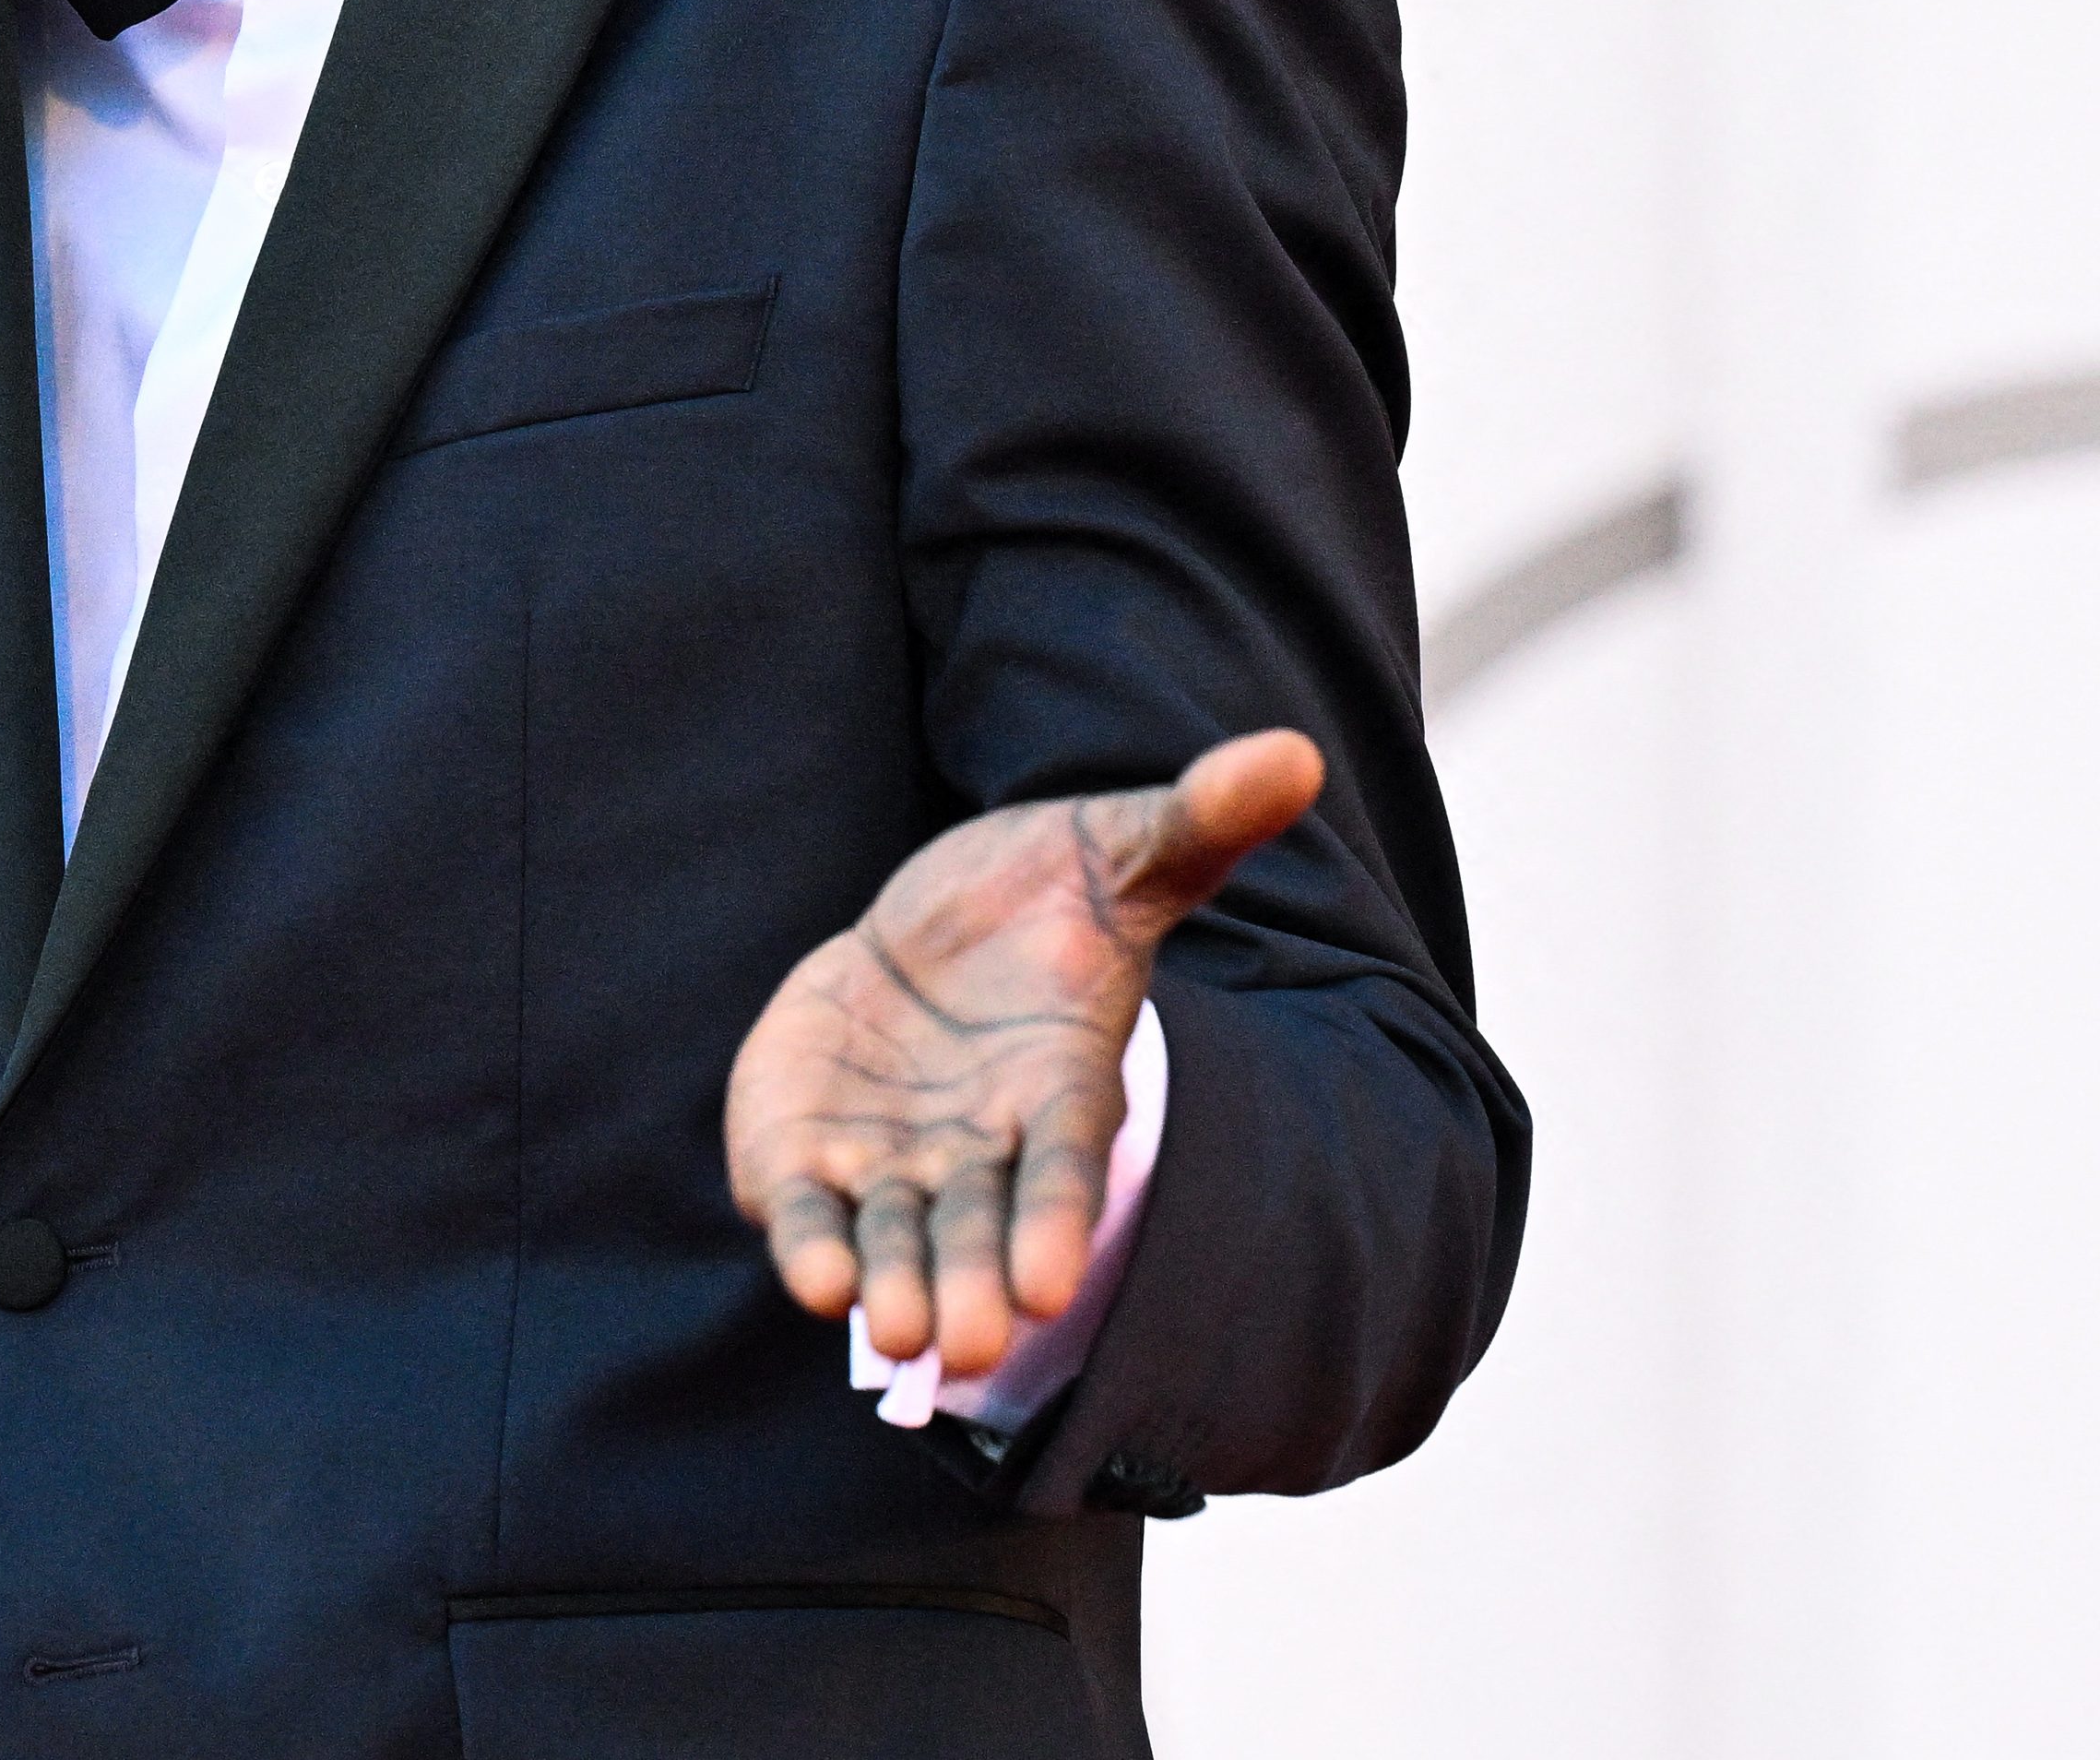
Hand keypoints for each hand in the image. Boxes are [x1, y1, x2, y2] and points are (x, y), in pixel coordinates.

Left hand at [723, 730, 1320, 1378]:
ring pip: (892, 1237)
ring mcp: (894, 1157)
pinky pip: (805, 1206)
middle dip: (971, 1284)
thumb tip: (1293, 755)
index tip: (1051, 1286)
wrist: (936, 926)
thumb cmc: (1047, 892)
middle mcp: (982, 1146)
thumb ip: (1197, 821)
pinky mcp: (811, 1148)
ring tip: (890, 1333)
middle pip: (979, 1228)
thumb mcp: (1120, 846)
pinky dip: (806, 1242)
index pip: (1066, 1167)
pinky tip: (808, 1280)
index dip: (1059, 1223)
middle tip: (965, 1344)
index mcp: (1062, 1089)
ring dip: (890, 1285)